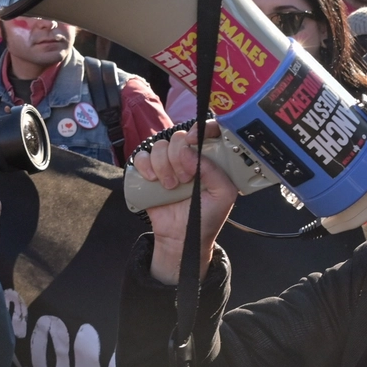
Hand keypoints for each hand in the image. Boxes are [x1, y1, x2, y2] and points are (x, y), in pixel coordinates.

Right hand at [133, 121, 237, 284]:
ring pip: (160, 145)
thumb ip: (215, 171)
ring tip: (171, 186)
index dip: (201, 128)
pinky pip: (142, 156)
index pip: (208, 129)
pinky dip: (145, 165)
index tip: (194, 140)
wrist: (182, 238)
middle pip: (179, 136)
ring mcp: (168, 163)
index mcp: (210, 158)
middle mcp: (189, 157)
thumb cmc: (206, 217)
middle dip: (180, 156)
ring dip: (164, 165)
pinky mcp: (149, 172)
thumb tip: (189, 153)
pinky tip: (153, 180)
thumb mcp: (224, 195)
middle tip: (185, 178)